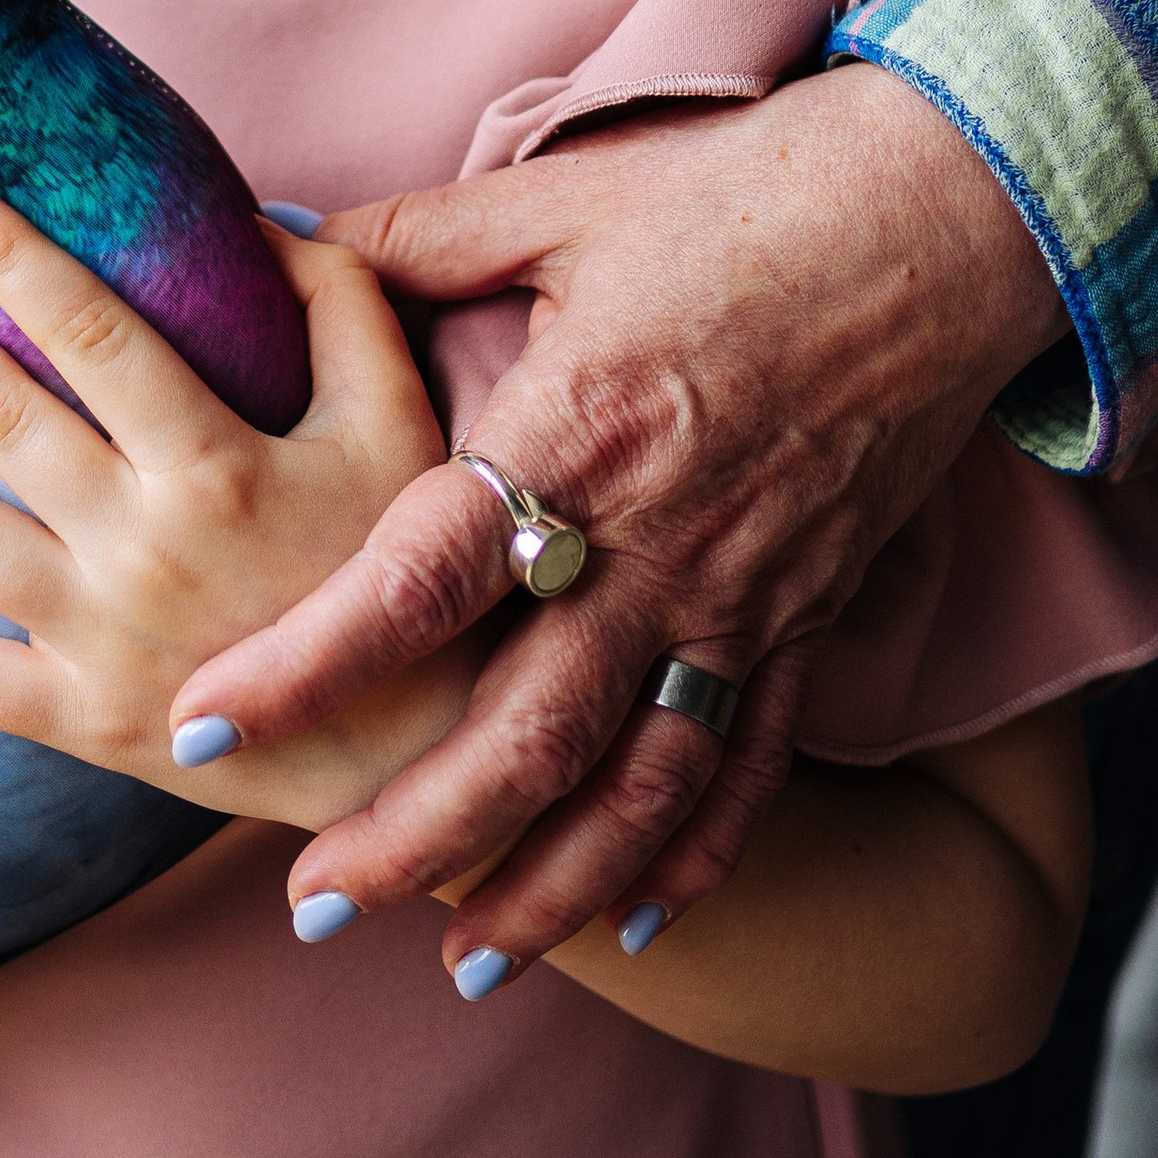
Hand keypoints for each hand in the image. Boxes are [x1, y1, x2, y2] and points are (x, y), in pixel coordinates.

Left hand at [0, 182, 469, 839]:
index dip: (15, 257)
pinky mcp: (86, 723)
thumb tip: (258, 222)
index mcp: (220, 470)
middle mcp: (148, 554)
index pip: (93, 335)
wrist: (420, 754)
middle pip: (4, 421)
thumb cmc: (410, 570)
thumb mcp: (403, 426)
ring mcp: (107, 646)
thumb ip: (342, 307)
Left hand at [171, 67, 1064, 983]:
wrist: (955, 216)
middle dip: (413, 836)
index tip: (201, 722)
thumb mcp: (562, 200)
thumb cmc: (747, 194)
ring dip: (546, 888)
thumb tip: (275, 234)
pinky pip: (752, 766)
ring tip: (459, 964)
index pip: (413, 582)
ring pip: (638, 786)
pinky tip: (633, 923)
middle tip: (312, 904)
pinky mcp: (812, 613)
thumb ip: (413, 240)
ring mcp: (746, 595)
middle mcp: (659, 543)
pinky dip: (694, 856)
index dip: (304, 663)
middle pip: (523, 734)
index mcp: (577, 433)